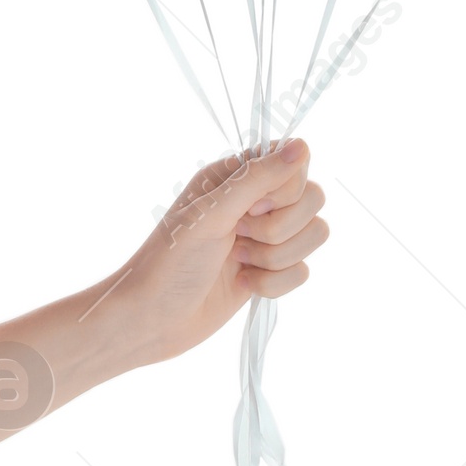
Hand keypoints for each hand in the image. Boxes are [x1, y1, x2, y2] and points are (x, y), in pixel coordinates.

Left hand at [112, 141, 328, 366]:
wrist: (152, 320)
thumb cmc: (170, 260)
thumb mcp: (212, 213)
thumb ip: (258, 178)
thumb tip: (302, 146)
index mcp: (237, 176)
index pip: (295, 165)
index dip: (285, 190)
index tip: (252, 207)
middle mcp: (255, 202)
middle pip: (312, 200)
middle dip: (279, 228)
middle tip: (239, 237)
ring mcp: (264, 239)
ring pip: (313, 236)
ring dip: (276, 257)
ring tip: (238, 262)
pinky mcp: (270, 272)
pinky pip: (302, 271)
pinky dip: (274, 284)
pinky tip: (244, 284)